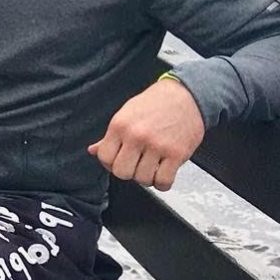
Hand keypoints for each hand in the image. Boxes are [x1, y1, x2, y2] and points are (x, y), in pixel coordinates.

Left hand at [88, 76, 204, 189]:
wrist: (186, 95)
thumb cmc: (155, 104)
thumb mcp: (126, 114)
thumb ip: (109, 136)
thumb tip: (93, 151)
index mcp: (120, 126)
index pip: (105, 158)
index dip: (111, 164)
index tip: (121, 160)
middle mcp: (136, 136)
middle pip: (122, 172)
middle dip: (129, 172)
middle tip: (137, 164)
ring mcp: (157, 145)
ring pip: (142, 179)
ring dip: (147, 177)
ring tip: (152, 166)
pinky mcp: (176, 154)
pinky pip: (163, 181)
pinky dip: (163, 183)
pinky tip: (164, 173)